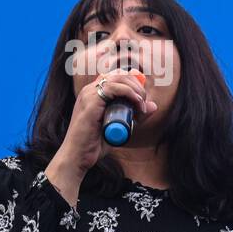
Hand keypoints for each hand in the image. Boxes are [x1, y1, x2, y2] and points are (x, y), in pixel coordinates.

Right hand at [45, 69, 155, 204]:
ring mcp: (88, 95)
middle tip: (144, 102)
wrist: (78, 156)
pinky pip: (112, 88)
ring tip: (141, 104)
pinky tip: (137, 103)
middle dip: (137, 86)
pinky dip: (128, 92)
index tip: (143, 98)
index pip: (116, 77)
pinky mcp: (90, 102)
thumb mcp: (121, 127)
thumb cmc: (95, 144)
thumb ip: (135, 117)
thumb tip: (154, 106)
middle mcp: (90, 91)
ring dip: (135, 89)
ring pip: (117, 79)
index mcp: (94, 94)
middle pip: (119, 75)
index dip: (133, 82)